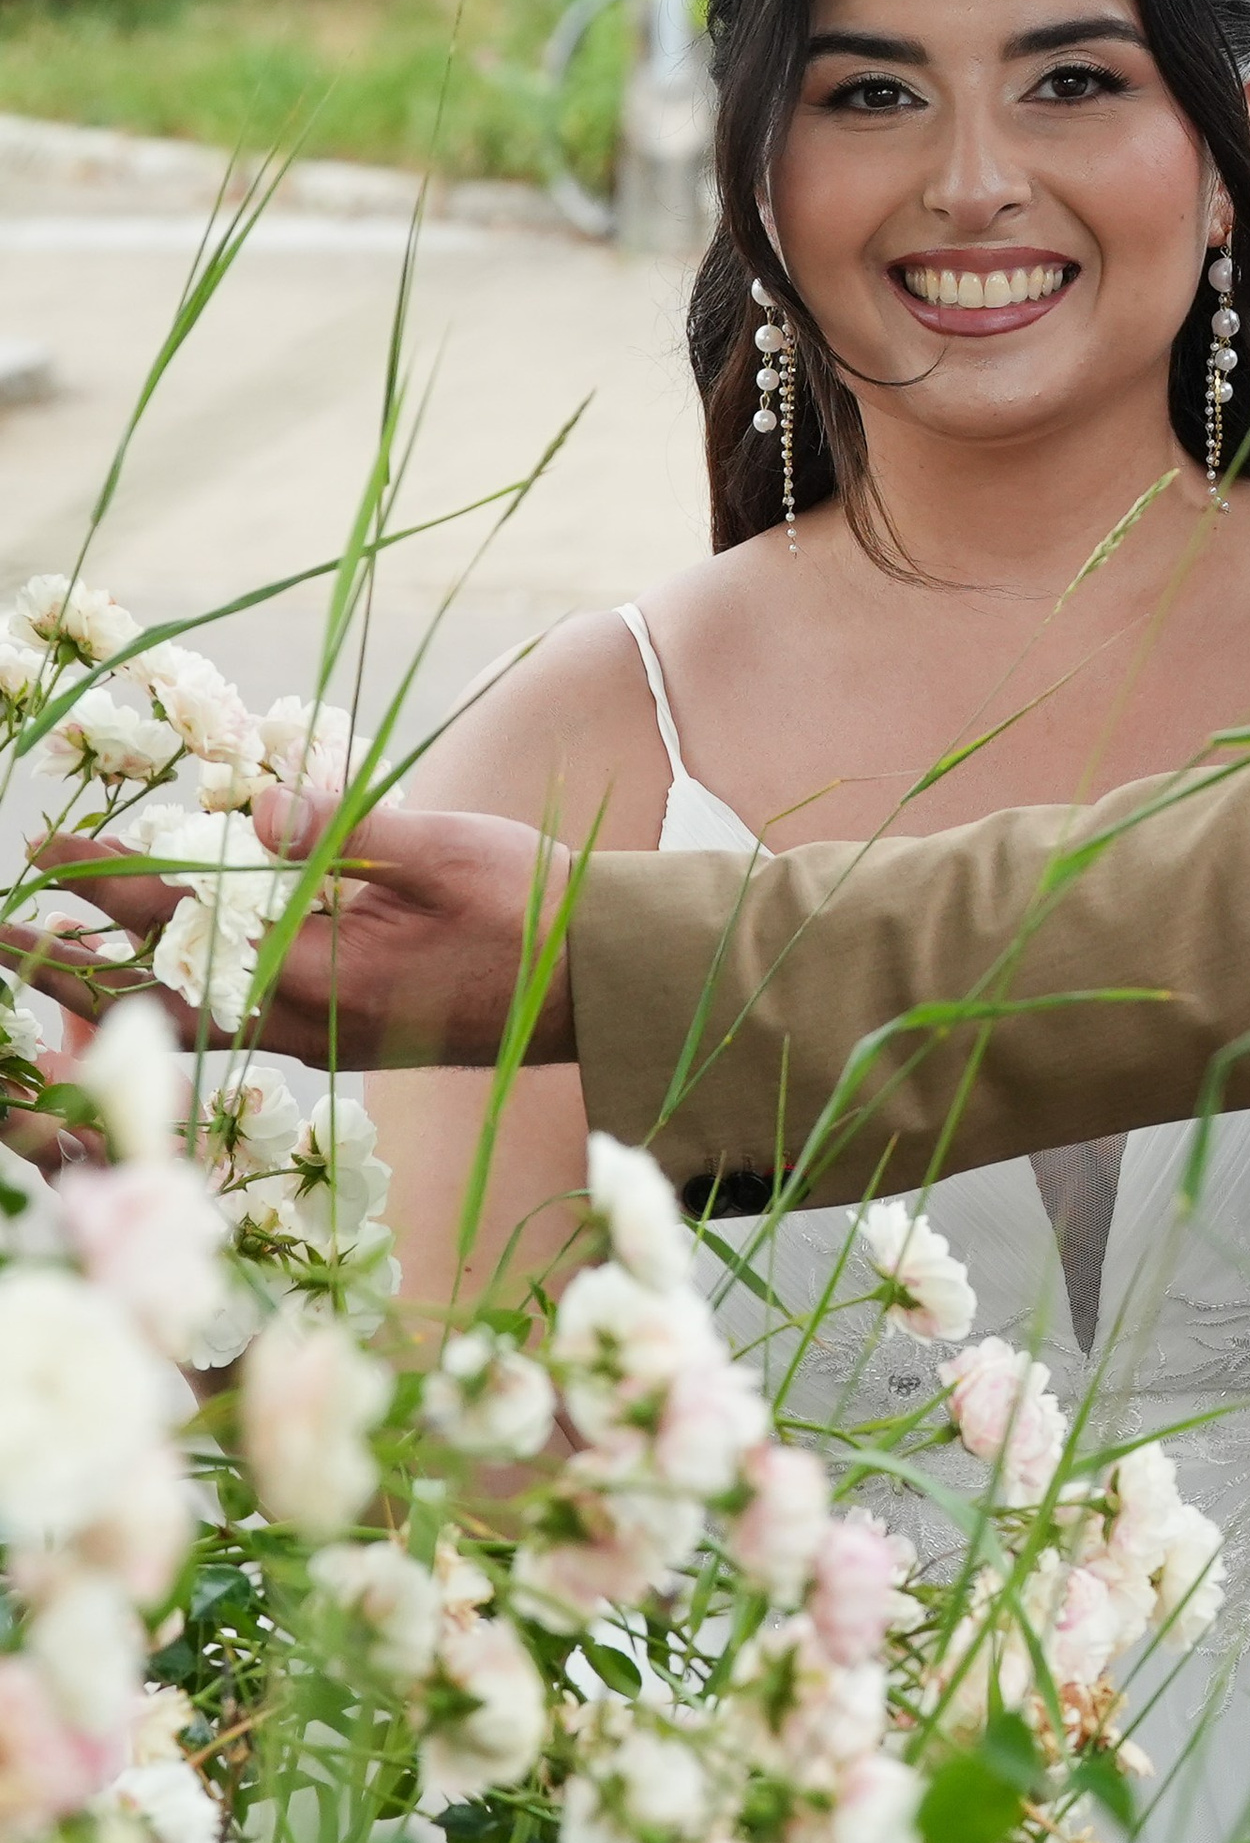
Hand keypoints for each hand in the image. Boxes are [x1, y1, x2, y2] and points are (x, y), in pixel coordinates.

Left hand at [13, 791, 574, 1071]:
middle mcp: (305, 1020)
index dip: (111, 880)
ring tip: (53, 959)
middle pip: (160, 996)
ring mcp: (320, 1036)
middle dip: (76, 961)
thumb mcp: (439, 850)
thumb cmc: (530, 905)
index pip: (188, 921)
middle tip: (4, 930)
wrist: (597, 980)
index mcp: (323, 975)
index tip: (49, 846)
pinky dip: (179, 998)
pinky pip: (232, 1021)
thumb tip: (255, 806)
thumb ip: (343, 830)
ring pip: (190, 1018)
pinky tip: (158, 975)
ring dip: (116, 987)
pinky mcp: (338, 1037)